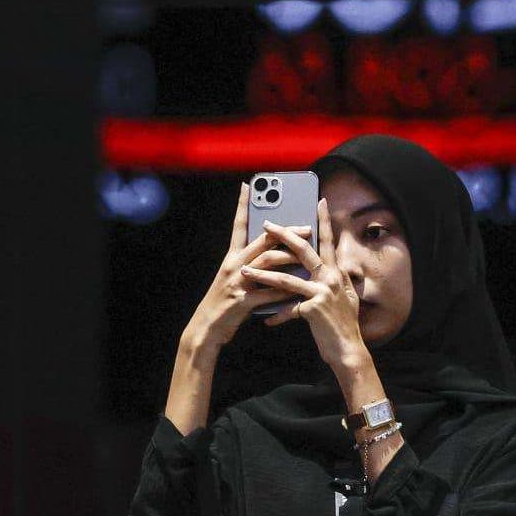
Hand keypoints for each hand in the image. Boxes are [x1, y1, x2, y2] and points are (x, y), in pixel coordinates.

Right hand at [182, 182, 305, 352]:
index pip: (238, 226)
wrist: (206, 329)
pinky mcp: (242, 302)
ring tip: (308, 255)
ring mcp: (237, 282)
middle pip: (262, 242)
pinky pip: (268, 293)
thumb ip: (253, 266)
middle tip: (307, 228)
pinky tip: (298, 289)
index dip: (242, 205)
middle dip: (286, 233)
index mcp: (232, 258)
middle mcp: (234, 265)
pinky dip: (285, 291)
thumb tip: (275, 255)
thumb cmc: (225, 304)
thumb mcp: (236, 279)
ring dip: (290, 258)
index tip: (248, 185)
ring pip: (267, 263)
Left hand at [241, 198, 371, 373]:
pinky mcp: (312, 310)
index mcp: (337, 272)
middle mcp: (331, 278)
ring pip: (287, 278)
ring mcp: (321, 293)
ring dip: (263, 274)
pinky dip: (275, 314)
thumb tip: (342, 265)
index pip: (329, 241)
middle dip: (284, 236)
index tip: (319, 201)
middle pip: (304, 251)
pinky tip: (265, 319)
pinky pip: (287, 308)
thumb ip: (342, 279)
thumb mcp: (348, 297)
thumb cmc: (345, 324)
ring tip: (245, 271)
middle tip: (266, 224)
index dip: (324, 221)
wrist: (349, 350)